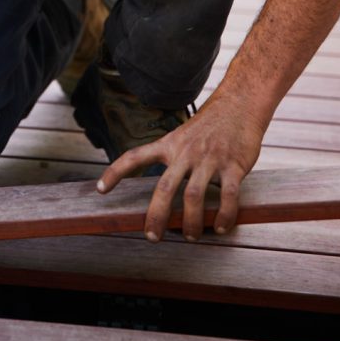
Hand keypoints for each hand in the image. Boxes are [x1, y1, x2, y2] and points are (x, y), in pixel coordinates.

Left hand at [96, 91, 265, 241]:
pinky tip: (220, 227)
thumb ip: (174, 157)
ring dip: (190, 221)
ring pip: (194, 195)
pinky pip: (228, 196)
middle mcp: (186, 152)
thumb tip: (167, 190)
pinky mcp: (233, 165)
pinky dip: (223, 216)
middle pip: (165, 187)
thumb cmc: (210, 123)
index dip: (116, 172)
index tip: (100, 190)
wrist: (239, 104)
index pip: (136, 156)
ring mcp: (209, 159)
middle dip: (156, 215)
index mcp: (170, 144)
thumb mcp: (183, 134)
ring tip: (190, 236)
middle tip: (152, 237)